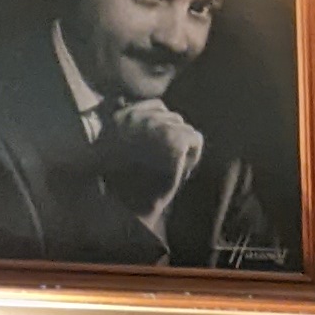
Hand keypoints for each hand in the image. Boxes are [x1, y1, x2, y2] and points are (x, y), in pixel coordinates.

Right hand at [94, 99, 202, 232]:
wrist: (125, 208)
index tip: (161, 150)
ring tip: (171, 170)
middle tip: (165, 165)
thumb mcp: (119, 150)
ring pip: (185, 128)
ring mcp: (157, 126)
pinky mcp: (174, 140)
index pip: (156, 106)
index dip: (165, 128)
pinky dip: (193, 157)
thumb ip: (135, 130)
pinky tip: (180, 172)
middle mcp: (139, 116)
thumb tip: (166, 118)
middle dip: (174, 139)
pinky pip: (195, 140)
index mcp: (121, 116)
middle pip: (174, 117)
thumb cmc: (122, 186)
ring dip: (183, 149)